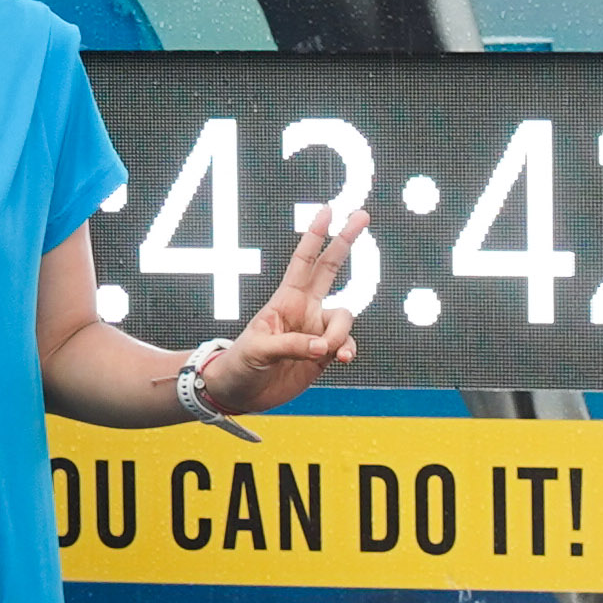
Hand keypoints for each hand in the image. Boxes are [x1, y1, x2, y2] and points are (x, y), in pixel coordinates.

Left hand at [205, 198, 367, 414]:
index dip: (315, 235)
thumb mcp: (258, 350)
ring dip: (340, 335)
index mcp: (286, 300)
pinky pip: (346, 345)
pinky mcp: (323, 354)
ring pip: (344, 319)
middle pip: (331, 267)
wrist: (240, 392)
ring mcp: (316, 330)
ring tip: (325, 354)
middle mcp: (305, 309)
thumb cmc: (240, 364)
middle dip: (345, 240)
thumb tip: (322, 346)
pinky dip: (348, 350)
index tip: (328, 210)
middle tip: (363, 214)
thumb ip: (291, 345)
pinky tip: (341, 360)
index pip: (303, 261)